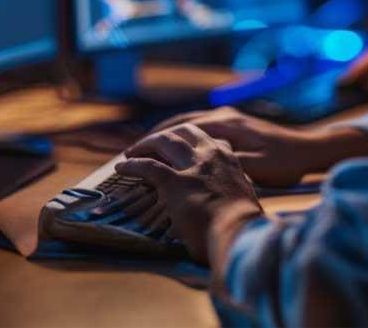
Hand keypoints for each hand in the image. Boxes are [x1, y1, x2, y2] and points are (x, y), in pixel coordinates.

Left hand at [115, 124, 263, 264]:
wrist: (242, 235)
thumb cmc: (245, 228)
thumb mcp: (244, 202)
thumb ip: (232, 196)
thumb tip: (224, 206)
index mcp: (231, 162)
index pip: (212, 141)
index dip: (194, 143)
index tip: (185, 149)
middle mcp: (212, 156)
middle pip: (186, 132)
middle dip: (167, 135)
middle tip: (152, 143)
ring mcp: (193, 166)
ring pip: (165, 141)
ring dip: (147, 143)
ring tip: (132, 151)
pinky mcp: (174, 181)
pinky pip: (147, 166)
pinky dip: (132, 165)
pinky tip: (122, 167)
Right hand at [148, 106, 367, 186]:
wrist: (311, 150)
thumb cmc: (285, 162)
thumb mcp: (256, 166)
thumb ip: (224, 161)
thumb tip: (192, 164)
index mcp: (224, 124)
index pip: (178, 130)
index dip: (154, 143)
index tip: (133, 155)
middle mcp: (223, 116)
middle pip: (178, 122)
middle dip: (153, 136)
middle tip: (132, 152)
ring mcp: (229, 119)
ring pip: (187, 122)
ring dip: (165, 133)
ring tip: (145, 148)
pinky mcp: (235, 125)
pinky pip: (198, 126)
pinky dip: (180, 133)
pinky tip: (175, 146)